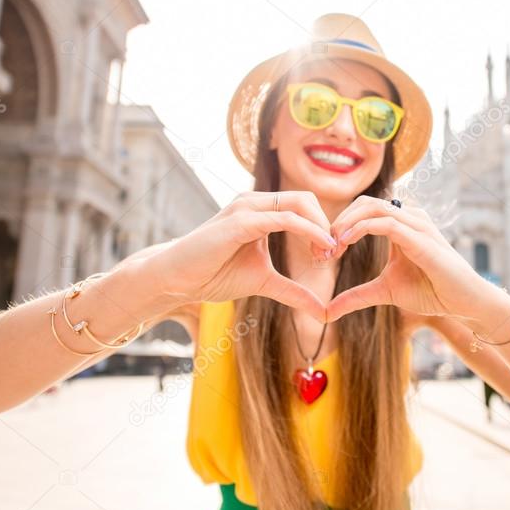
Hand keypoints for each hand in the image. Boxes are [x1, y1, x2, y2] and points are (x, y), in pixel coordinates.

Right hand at [146, 191, 337, 320]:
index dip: (323, 227)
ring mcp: (246, 208)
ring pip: (298, 204)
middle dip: (326, 224)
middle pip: (306, 199)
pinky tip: (318, 248)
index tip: (331, 255)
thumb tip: (322, 311)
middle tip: (332, 255)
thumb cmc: (214, 275)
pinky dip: (307, 231)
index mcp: (261, 211)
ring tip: (325, 255)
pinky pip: (283, 218)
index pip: (304, 206)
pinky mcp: (240, 221)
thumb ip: (293, 291)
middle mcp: (255, 202)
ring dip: (320, 227)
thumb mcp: (264, 282)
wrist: (177, 279)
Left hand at [325, 196, 504, 323]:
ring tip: (332, 244)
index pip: (363, 210)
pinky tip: (346, 241)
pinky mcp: (421, 238)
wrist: (463, 303)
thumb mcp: (384, 292)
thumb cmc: (431, 292)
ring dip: (346, 223)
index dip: (340, 225)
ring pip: (373, 208)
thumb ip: (356, 296)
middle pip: (365, 203)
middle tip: (323, 246)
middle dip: (339, 221)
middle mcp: (409, 219)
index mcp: (400, 225)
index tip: (324, 251)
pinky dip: (362, 228)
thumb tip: (327, 311)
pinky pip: (387, 223)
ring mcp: (416, 225)